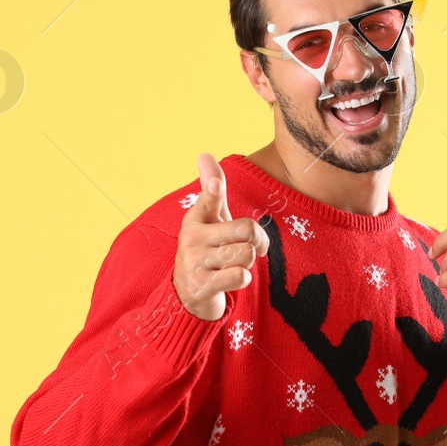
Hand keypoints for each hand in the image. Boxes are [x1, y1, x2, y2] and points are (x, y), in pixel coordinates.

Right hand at [174, 153, 269, 320]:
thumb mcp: (210, 218)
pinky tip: (231, 278)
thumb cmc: (207, 247)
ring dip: (248, 261)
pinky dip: (243, 278)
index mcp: (196, 217)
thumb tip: (204, 154)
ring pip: (247, 254)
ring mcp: (195, 262)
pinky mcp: (202, 286)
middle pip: (247, 230)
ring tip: (235, 263)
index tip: (217, 185)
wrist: (188, 291)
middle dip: (258, 240)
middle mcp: (192, 237)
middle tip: (251, 247)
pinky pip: (240, 276)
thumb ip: (212, 189)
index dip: (214, 191)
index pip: (209, 199)